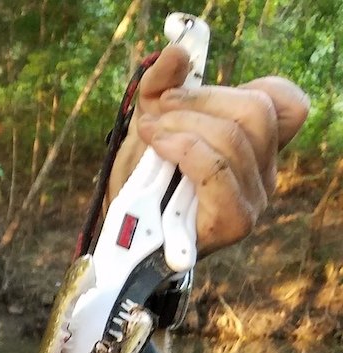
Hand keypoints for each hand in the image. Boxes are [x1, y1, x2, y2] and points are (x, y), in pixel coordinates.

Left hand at [110, 43, 308, 254]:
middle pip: (256, 110)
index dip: (241, 85)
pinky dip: (183, 148)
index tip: (187, 92)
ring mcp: (253, 200)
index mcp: (257, 149)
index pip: (285, 102)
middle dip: (200, 100)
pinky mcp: (233, 221)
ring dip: (183, 125)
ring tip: (149, 132)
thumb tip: (178, 53)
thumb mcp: (149, 128)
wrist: (122, 244)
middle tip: (158, 108)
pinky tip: (158, 147)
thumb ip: (162, 87)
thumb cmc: (140, 188)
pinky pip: (216, 168)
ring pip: (233, 137)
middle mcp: (264, 174)